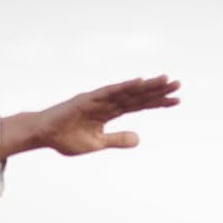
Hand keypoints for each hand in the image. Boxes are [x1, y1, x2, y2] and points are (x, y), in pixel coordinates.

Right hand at [32, 75, 179, 155]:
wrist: (44, 135)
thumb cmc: (66, 137)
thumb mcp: (97, 143)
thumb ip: (117, 139)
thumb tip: (140, 139)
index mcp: (110, 112)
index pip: (139, 105)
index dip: (158, 102)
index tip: (177, 101)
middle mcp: (107, 102)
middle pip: (138, 95)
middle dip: (158, 91)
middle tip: (179, 85)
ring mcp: (98, 99)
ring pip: (127, 91)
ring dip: (146, 85)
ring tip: (166, 80)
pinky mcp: (88, 98)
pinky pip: (109, 92)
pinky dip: (124, 86)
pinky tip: (140, 82)